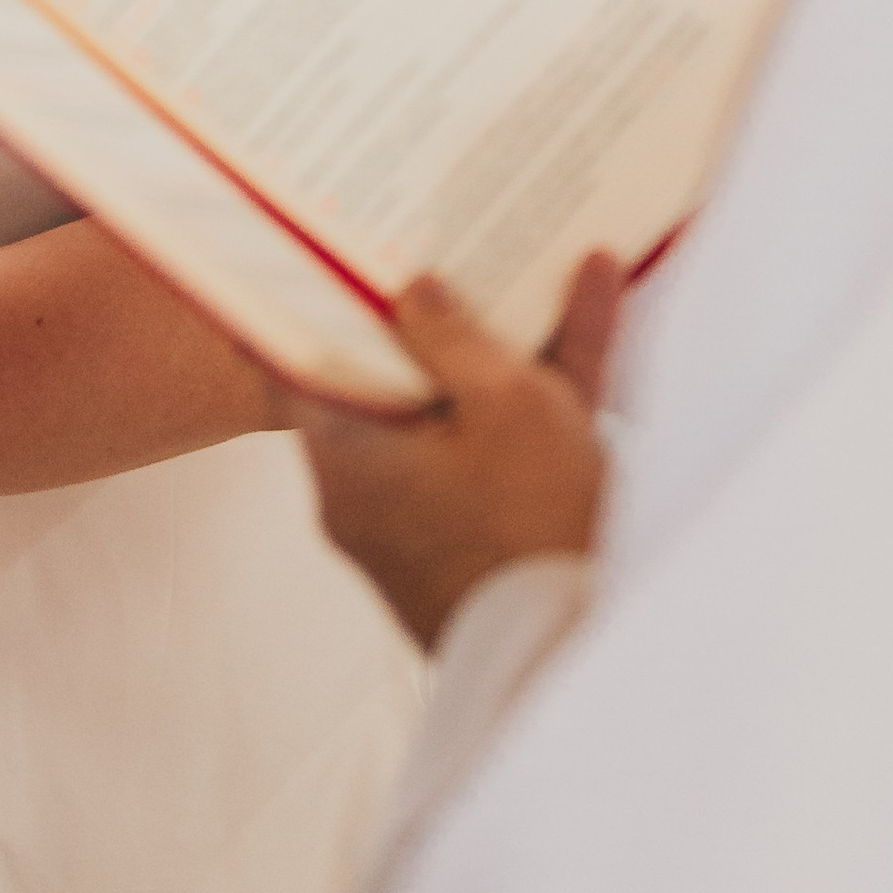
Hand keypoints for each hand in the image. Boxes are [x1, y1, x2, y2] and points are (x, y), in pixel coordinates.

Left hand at [291, 257, 620, 650]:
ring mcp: (431, 516)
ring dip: (509, 343)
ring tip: (553, 258)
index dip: (299, 301)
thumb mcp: (504, 405)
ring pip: (463, 408)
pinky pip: (504, 444)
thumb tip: (410, 290)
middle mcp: (372, 493)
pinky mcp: (489, 536)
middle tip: (439, 235)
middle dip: (431, 310)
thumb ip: (451, 335)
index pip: (293, 364)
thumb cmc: (536, 528)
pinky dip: (541, 392)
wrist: (594, 658)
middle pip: (393, 377)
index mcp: (346, 460)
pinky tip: (598, 305)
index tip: (302, 245)